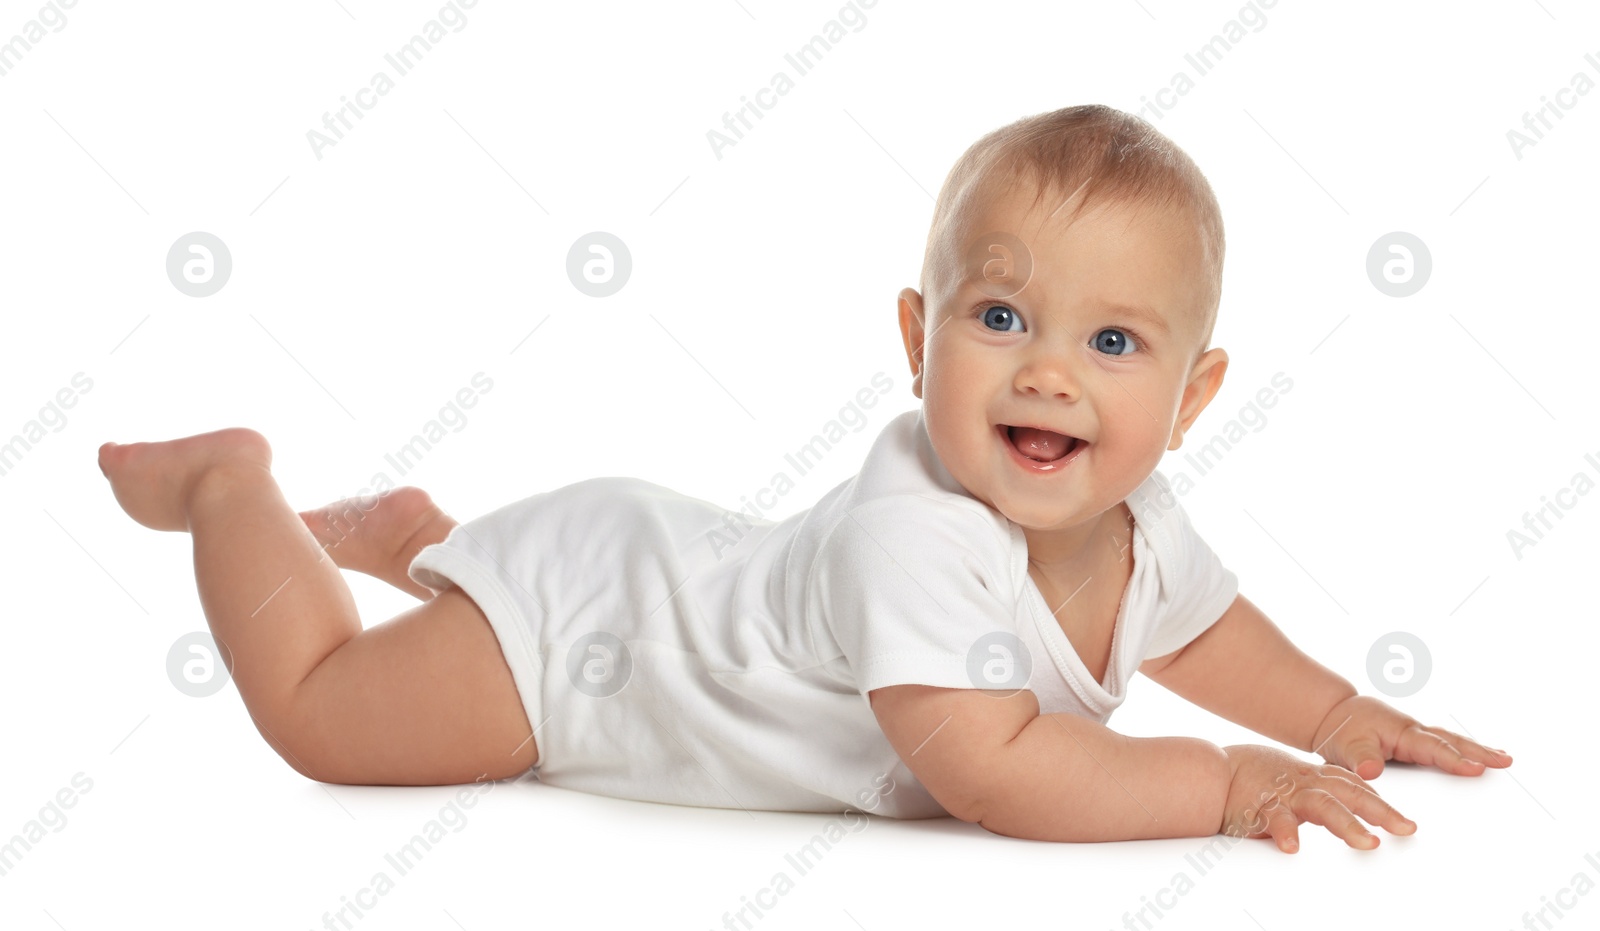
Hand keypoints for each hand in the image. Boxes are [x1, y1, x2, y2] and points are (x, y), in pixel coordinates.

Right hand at [1221, 744, 1413, 852]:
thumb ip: (1314, 792)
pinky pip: (1276, 820)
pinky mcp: (1261, 808)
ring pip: (1322, 806)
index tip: (1401, 818)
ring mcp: (1284, 795)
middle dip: (1381, 811)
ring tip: (1367, 842)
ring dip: (1346, 824)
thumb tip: (1341, 810)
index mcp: (1311, 776)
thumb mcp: (1289, 780)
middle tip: (1406, 828)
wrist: (1210, 772)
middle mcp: (1303, 783)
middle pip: (1349, 793)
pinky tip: (1292, 848)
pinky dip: (1285, 833)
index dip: (1377, 798)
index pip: (1351, 784)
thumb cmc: (1249, 778)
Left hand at [1311, 694, 1513, 779]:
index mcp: (1402, 733)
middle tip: (1506, 762)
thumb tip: (1370, 771)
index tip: (1478, 768)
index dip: (1455, 759)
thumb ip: (1360, 759)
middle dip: (1480, 751)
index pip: (1434, 748)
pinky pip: (1445, 745)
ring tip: (1504, 759)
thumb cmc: (1343, 731)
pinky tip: (1478, 758)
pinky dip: (1464, 750)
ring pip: (1452, 741)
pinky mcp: (1416, 742)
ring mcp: (1417, 736)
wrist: (1336, 716)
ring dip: (1478, 749)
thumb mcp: (1346, 747)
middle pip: (1452, 741)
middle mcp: (1414, 732)